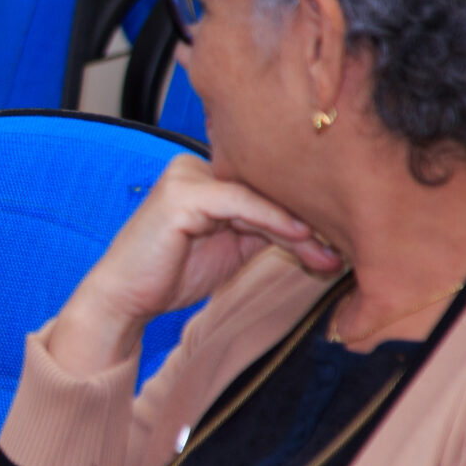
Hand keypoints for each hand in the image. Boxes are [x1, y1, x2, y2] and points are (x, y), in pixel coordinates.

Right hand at [48, 155, 340, 376]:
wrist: (123, 298)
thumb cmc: (169, 275)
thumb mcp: (230, 248)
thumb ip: (264, 231)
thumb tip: (318, 232)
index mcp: (204, 176)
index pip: (262, 190)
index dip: (302, 217)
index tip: (339, 246)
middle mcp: (193, 166)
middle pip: (263, 192)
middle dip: (306, 225)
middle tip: (342, 253)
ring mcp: (185, 177)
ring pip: (257, 197)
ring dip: (298, 228)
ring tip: (329, 254)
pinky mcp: (182, 194)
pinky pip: (240, 204)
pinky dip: (274, 221)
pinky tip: (301, 235)